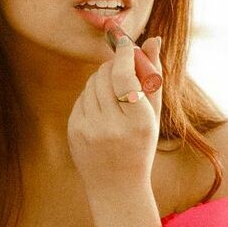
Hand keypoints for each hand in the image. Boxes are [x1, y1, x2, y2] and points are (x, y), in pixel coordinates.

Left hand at [67, 35, 163, 199]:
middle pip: (106, 75)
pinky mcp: (74, 130)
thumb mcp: (154, 115)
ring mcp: (89, 129)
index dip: (124, 54)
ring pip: (92, 84)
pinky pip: (82, 97)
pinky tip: (103, 111)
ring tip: (116, 95)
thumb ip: (154, 76)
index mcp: (138, 122)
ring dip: (103, 80)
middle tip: (124, 66)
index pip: (124, 76)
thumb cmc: (141, 147)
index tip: (126, 43)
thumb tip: (153, 39)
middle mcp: (111, 126)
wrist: (117, 187)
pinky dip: (92, 96)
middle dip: (115, 65)